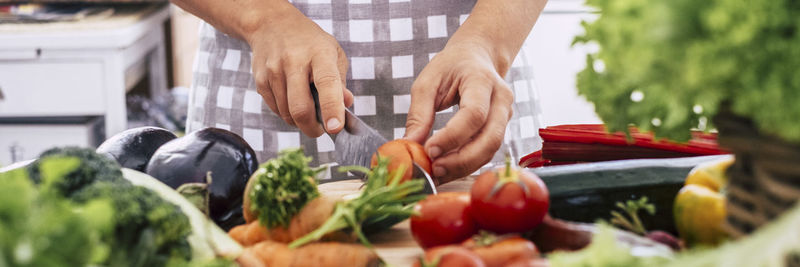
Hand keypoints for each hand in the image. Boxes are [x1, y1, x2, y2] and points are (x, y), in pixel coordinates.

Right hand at [246, 5, 353, 136]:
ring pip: (287, 113)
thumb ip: (340, 82)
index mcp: (319, 54)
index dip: (332, 108)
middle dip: (312, 128)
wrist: (272, 24)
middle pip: (301, 108)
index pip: (327, 84)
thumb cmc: (309, 42)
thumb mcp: (333, 53)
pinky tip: (291, 99)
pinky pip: (275, 109)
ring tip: (307, 108)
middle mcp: (294, 61)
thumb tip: (346, 105)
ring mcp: (274, 71)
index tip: (335, 128)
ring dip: (299, 121)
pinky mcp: (261, 80)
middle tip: (320, 130)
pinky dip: (286, 113)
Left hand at [404, 41, 513, 181]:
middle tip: (434, 169)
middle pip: (490, 137)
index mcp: (482, 80)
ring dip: (464, 167)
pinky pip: (488, 151)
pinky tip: (447, 169)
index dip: (453, 136)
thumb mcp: (428, 81)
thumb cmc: (451, 66)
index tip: (429, 150)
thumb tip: (410, 145)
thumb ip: (419, 113)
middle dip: (461, 159)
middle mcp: (501, 98)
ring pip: (491, 149)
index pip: (474, 114)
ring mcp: (506, 114)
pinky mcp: (501, 127)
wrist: (476, 57)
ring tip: (438, 173)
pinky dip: (468, 164)